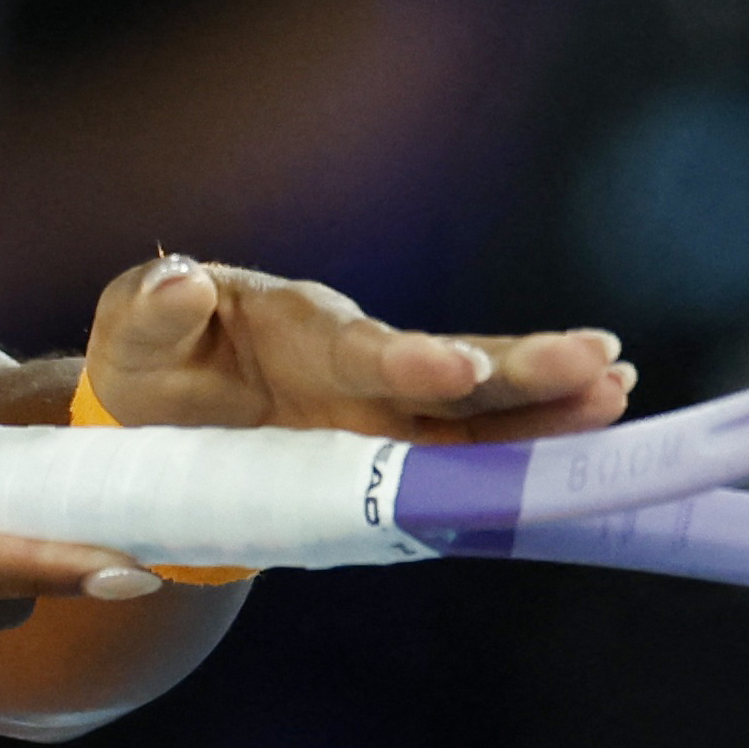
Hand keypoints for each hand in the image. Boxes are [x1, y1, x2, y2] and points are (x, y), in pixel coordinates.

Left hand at [79, 254, 633, 441]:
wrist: (158, 413)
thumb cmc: (149, 359)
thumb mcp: (129, 328)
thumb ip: (152, 306)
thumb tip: (181, 284)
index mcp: (304, 328)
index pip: (366, 348)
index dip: (412, 360)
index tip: (458, 366)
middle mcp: (363, 365)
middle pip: (453, 371)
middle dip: (524, 371)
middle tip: (601, 362)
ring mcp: (387, 412)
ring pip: (479, 415)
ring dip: (549, 408)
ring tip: (619, 392)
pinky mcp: (393, 454)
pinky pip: (465, 462)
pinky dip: (522, 460)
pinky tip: (586, 459)